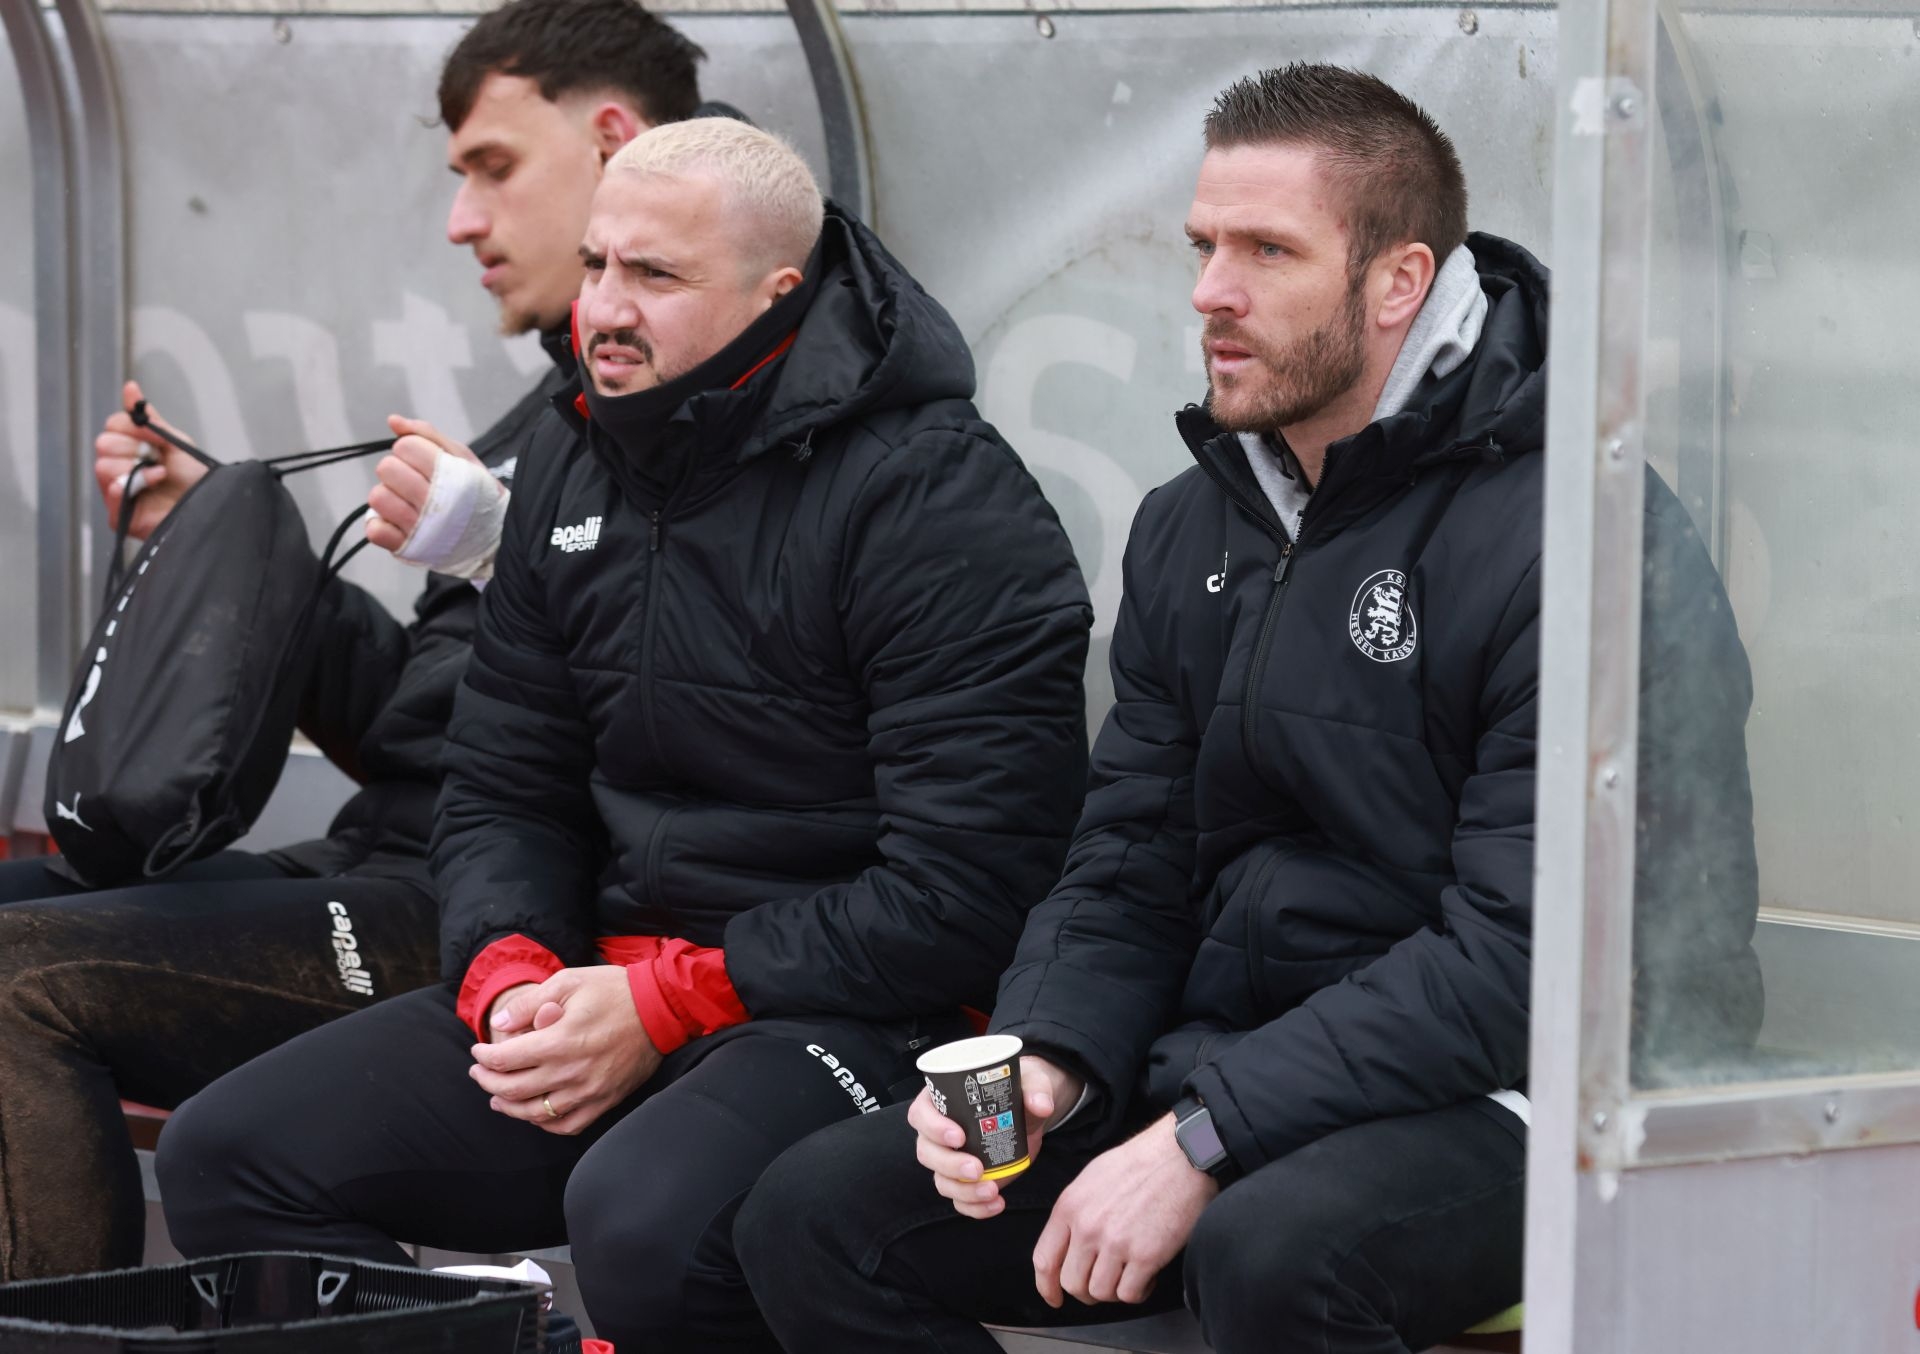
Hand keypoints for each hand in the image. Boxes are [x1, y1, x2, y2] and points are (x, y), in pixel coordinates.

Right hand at [93, 381, 209, 539]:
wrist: (211, 504)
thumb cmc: (195, 478)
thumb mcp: (175, 441)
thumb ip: (149, 419)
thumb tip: (130, 387)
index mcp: (130, 449)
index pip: (113, 425)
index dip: (134, 428)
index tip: (157, 437)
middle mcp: (119, 468)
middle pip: (103, 444)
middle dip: (133, 447)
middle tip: (157, 456)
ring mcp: (117, 491)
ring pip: (103, 466)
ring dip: (135, 467)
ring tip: (160, 474)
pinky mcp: (121, 515)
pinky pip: (112, 491)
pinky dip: (133, 483)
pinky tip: (154, 482)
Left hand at [367, 415, 494, 553]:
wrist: (495, 537)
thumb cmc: (478, 493)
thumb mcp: (463, 457)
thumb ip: (427, 434)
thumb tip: (393, 421)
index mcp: (448, 474)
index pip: (404, 447)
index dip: (412, 449)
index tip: (426, 462)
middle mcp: (433, 502)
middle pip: (386, 469)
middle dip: (398, 470)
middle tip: (416, 481)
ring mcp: (418, 527)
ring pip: (378, 498)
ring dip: (389, 497)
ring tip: (408, 502)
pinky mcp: (407, 548)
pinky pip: (374, 530)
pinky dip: (382, 525)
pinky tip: (399, 522)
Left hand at [467, 966, 660, 1134]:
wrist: (661, 1007)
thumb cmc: (614, 990)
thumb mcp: (568, 981)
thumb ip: (529, 1004)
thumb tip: (498, 1025)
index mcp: (560, 1041)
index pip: (506, 1059)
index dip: (484, 1057)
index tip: (477, 1051)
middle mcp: (572, 1072)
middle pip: (514, 1090)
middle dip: (488, 1082)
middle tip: (478, 1073)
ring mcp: (590, 1091)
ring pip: (537, 1114)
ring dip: (510, 1107)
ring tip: (497, 1098)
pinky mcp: (605, 1100)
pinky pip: (568, 1126)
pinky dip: (546, 1124)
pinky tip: (535, 1114)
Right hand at [911, 1054, 1083, 1219]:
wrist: (1029, 1114)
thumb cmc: (1018, 1089)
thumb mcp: (1030, 1083)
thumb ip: (1035, 1090)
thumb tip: (1041, 1104)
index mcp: (941, 1100)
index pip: (921, 1114)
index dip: (933, 1127)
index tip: (959, 1136)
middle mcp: (938, 1132)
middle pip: (927, 1152)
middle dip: (949, 1165)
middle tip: (976, 1169)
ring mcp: (950, 1159)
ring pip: (942, 1181)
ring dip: (963, 1191)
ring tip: (992, 1190)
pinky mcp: (966, 1181)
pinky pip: (960, 1200)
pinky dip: (975, 1207)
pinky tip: (997, 1203)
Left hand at [1031, 1114, 1218, 1308]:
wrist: (1180, 1156)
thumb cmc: (1141, 1162)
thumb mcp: (1092, 1178)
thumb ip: (1076, 1212)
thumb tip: (1070, 1242)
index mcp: (1070, 1206)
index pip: (1045, 1259)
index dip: (1046, 1286)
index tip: (1053, 1297)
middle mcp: (1088, 1227)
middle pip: (1072, 1284)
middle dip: (1086, 1290)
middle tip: (1103, 1281)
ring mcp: (1116, 1243)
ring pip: (1100, 1293)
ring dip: (1114, 1290)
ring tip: (1128, 1272)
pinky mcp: (1145, 1256)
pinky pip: (1130, 1294)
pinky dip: (1139, 1291)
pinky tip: (1146, 1274)